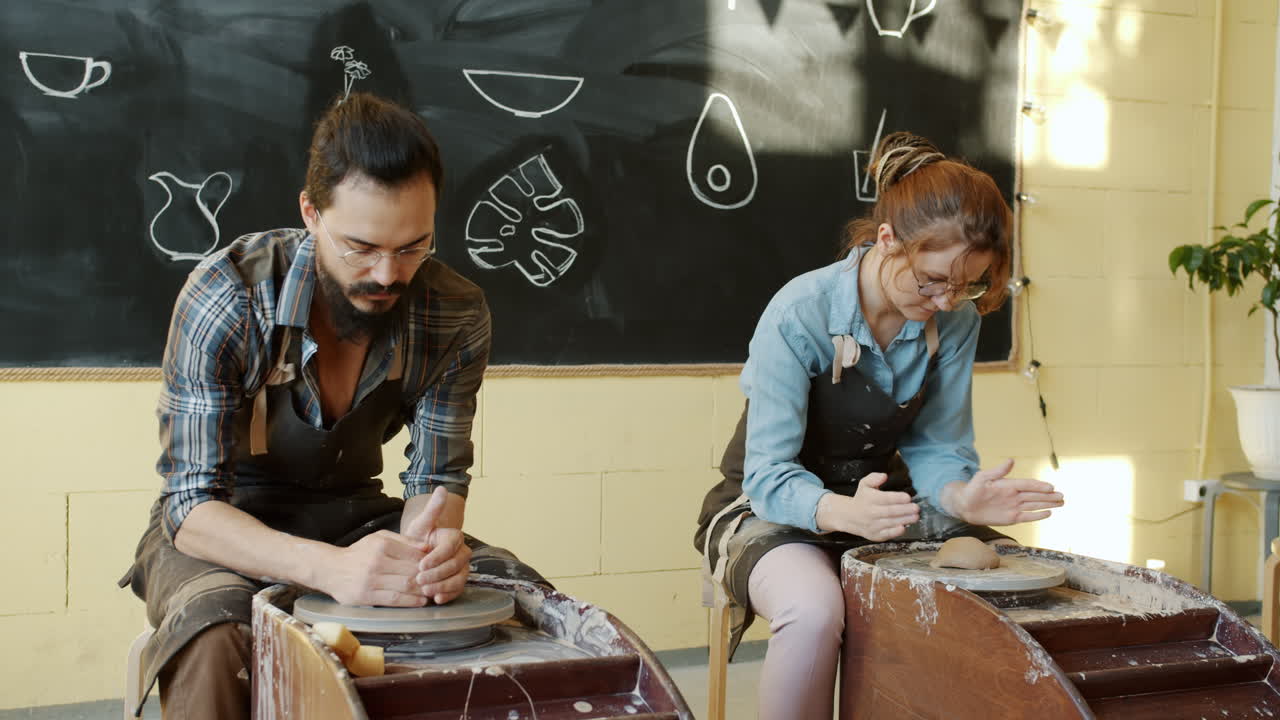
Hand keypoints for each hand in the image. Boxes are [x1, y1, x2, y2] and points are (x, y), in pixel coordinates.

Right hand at [320, 530, 429, 606]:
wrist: (330, 568)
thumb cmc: (359, 552)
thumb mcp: (379, 538)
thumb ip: (404, 541)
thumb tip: (427, 547)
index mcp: (382, 545)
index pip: (413, 555)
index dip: (429, 563)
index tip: (438, 567)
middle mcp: (376, 562)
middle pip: (411, 571)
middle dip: (428, 579)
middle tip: (440, 583)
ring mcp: (371, 580)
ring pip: (404, 586)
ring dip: (422, 591)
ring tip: (432, 592)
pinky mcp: (366, 596)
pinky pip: (393, 600)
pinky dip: (410, 602)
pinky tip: (420, 602)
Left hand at [403, 486, 471, 603]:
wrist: (418, 552)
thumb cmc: (419, 537)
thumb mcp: (421, 524)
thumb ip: (432, 509)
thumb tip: (442, 488)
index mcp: (454, 537)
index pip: (450, 547)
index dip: (437, 557)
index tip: (422, 564)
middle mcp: (462, 552)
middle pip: (455, 564)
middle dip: (438, 573)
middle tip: (419, 580)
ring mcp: (462, 568)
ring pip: (459, 578)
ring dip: (443, 586)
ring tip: (426, 591)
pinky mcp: (458, 581)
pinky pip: (458, 589)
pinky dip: (449, 595)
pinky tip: (436, 599)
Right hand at [815, 472, 919, 540]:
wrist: (850, 517)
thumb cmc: (862, 499)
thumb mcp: (864, 485)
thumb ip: (873, 478)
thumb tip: (884, 476)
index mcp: (869, 499)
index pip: (885, 498)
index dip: (897, 498)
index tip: (908, 497)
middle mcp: (870, 513)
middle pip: (890, 511)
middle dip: (905, 510)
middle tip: (916, 508)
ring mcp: (872, 525)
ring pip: (890, 522)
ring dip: (904, 520)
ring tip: (915, 516)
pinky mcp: (875, 535)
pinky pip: (886, 534)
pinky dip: (895, 532)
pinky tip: (904, 527)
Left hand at [941, 459, 1063, 525]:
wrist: (965, 505)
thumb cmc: (973, 489)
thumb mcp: (982, 477)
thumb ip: (997, 471)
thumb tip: (1011, 460)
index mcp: (1009, 485)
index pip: (1027, 485)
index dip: (1038, 486)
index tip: (1050, 487)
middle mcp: (1014, 495)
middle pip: (1035, 495)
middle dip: (1049, 496)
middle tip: (1062, 496)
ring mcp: (1014, 506)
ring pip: (1034, 505)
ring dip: (1048, 504)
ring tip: (1061, 502)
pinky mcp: (1012, 518)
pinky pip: (1027, 516)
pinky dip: (1037, 516)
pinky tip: (1048, 514)